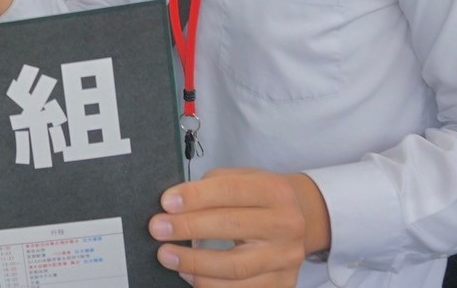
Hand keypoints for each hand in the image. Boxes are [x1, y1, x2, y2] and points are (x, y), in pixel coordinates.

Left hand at [149, 169, 329, 286]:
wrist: (299, 220)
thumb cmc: (259, 198)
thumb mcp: (241, 179)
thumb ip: (211, 188)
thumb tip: (173, 206)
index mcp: (275, 191)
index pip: (230, 191)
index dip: (195, 196)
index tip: (166, 203)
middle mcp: (287, 225)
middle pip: (231, 227)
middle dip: (188, 228)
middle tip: (157, 229)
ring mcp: (286, 258)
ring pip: (235, 267)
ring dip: (194, 263)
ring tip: (167, 255)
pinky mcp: (281, 284)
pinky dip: (210, 285)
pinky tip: (188, 274)